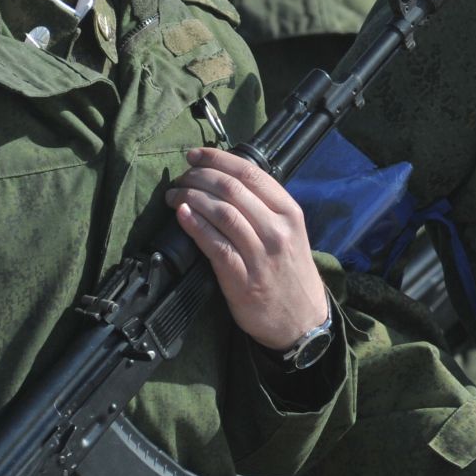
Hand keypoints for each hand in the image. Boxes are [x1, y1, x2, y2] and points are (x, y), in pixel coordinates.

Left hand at [168, 147, 329, 351]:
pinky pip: (214, 244)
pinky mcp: (242, 278)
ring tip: (174, 195)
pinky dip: (195, 226)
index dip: (218, 159)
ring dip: (190, 198)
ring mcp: (261, 254)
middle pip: (232, 189)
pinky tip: (181, 215)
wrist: (302, 320)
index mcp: (290, 213)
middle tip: (180, 177)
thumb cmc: (290, 274)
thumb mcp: (291, 234)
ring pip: (221, 212)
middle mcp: (277, 230)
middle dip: (199, 176)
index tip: (196, 155)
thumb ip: (266, 209)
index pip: (252, 174)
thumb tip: (226, 181)